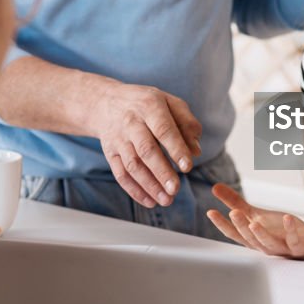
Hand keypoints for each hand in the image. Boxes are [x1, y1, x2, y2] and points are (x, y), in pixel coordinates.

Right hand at [92, 81, 201, 208]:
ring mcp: (118, 139)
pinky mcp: (110, 153)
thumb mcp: (169, 102)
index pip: (163, 129)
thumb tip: (196, 151)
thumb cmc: (146, 104)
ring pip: (132, 165)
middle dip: (161, 172)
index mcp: (150, 106)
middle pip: (145, 150)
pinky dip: (134, 190)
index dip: (176, 148)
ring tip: (166, 200)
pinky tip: (150, 201)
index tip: (188, 167)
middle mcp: (131, 122)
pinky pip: (120, 174)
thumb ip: (187, 123)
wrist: (107, 102)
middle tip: (175, 189)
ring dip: (149, 185)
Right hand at [206, 183, 303, 259]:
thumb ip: (235, 203)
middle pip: (249, 238)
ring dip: (260, 234)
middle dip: (241, 226)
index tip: (210, 212)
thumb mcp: (255, 215)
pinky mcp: (298, 247)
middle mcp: (263, 246)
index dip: (222, 224)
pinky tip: (287, 217)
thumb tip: (215, 187)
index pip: (234, 233)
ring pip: (268, 243)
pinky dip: (290, 230)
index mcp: (252, 238)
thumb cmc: (278, 231)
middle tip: (233, 213)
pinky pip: (293, 240)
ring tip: (253, 223)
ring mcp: (281, 248)